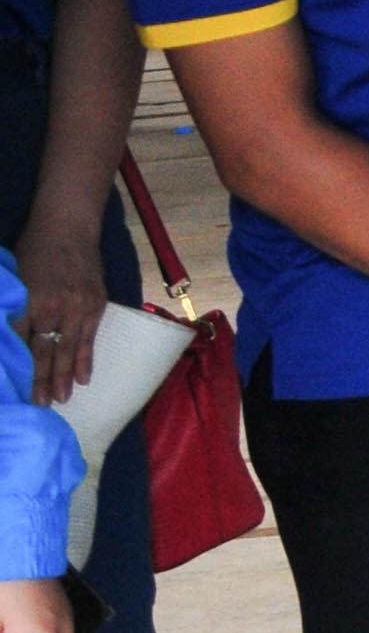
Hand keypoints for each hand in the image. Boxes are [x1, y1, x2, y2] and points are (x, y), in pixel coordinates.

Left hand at [15, 219, 103, 402]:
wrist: (69, 226)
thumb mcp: (13, 278)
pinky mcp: (96, 305)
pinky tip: (83, 379)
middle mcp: (53, 308)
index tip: (15, 390)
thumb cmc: (33, 250)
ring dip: (63, 377)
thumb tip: (6, 337)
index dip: (19, 367)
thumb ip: (12, 307)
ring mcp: (78, 308)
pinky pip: (89, 338)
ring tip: (60, 400)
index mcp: (29, 302)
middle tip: (39, 406)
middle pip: (45, 351)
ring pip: (68, 350)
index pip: (21, 342)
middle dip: (41, 380)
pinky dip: (85, 360)